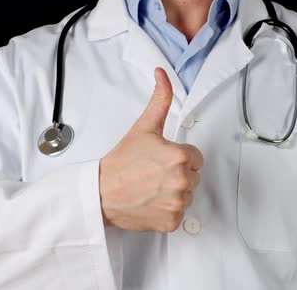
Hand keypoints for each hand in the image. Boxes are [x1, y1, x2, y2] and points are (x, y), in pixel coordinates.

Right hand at [99, 67, 203, 231]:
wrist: (101, 192)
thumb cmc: (121, 163)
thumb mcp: (143, 127)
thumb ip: (160, 100)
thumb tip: (162, 75)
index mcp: (180, 156)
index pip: (196, 157)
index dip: (179, 157)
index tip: (160, 160)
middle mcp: (182, 180)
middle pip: (193, 176)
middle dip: (177, 175)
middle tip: (153, 173)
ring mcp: (177, 203)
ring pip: (187, 195)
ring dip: (173, 193)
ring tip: (151, 188)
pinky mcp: (171, 221)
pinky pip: (179, 215)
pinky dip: (166, 211)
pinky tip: (151, 202)